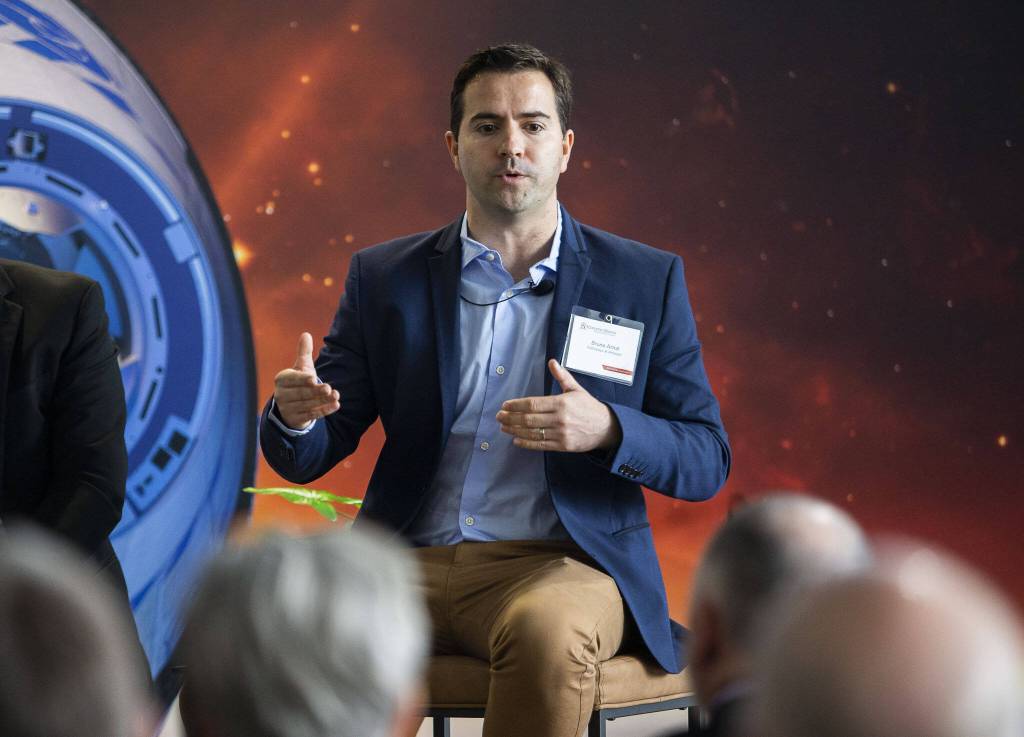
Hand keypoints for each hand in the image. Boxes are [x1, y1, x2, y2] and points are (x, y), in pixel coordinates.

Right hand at [273, 332, 339, 429]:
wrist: (291, 405)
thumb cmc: (298, 382)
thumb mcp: (300, 367)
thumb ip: (304, 353)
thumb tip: (306, 334)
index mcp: (281, 379)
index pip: (292, 379)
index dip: (303, 379)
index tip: (313, 378)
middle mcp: (281, 395)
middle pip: (301, 393)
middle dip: (315, 391)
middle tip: (328, 388)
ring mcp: (288, 409)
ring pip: (307, 405)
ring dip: (323, 401)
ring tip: (336, 395)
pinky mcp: (297, 419)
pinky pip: (312, 415)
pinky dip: (325, 410)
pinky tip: (336, 405)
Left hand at [496, 359, 621, 451]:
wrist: (606, 428)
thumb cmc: (589, 407)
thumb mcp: (576, 389)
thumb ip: (562, 376)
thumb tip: (552, 362)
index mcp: (561, 403)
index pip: (533, 404)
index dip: (516, 405)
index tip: (505, 405)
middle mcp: (559, 418)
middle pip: (529, 419)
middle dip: (511, 418)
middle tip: (499, 417)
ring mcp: (561, 433)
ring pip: (532, 432)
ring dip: (515, 430)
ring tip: (504, 427)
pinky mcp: (563, 445)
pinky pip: (540, 445)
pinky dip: (526, 443)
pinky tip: (516, 440)